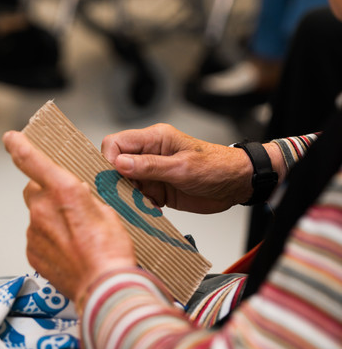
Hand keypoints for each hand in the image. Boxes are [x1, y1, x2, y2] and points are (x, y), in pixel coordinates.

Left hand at [3, 131, 135, 302]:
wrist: (104, 288)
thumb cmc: (111, 252)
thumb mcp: (109, 212)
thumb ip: (86, 199)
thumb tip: (78, 196)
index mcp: (64, 191)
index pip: (32, 161)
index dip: (20, 147)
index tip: (12, 139)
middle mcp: (43, 209)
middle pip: (34, 190)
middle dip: (48, 193)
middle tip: (70, 207)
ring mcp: (35, 232)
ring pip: (37, 216)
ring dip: (51, 220)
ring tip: (76, 237)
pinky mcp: (33, 252)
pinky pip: (37, 237)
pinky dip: (50, 240)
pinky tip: (69, 250)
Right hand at [102, 124, 253, 212]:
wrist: (238, 183)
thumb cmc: (217, 167)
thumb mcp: (182, 167)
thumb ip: (150, 166)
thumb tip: (119, 163)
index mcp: (154, 139)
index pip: (116, 144)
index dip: (109, 160)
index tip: (113, 178)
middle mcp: (151, 154)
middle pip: (117, 166)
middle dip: (117, 183)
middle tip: (127, 196)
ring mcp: (154, 173)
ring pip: (126, 185)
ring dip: (130, 197)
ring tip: (143, 205)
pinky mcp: (159, 190)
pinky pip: (140, 199)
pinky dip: (141, 207)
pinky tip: (152, 210)